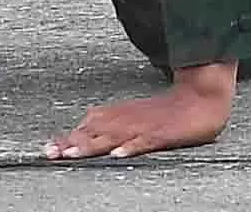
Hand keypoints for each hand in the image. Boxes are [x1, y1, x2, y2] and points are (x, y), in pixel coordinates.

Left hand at [44, 64, 234, 161]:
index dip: (67, 138)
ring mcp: (146, 126)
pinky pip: (145, 141)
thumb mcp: (136, 115)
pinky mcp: (164, 133)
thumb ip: (112, 123)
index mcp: (121, 115)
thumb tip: (84, 131)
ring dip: (93, 146)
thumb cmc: (169, 110)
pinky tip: (119, 155)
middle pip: (95, 132)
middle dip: (72, 143)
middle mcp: (129, 119)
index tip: (47, 149)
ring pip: (114, 136)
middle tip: (51, 153)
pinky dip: (131, 147)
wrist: (203, 96)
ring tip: (74, 155)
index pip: (88, 126)